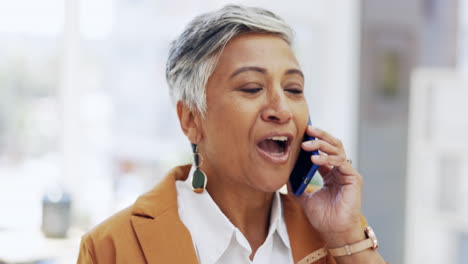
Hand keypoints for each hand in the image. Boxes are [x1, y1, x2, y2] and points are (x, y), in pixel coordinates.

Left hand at [288, 126, 363, 244]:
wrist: (333, 232)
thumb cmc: (322, 217)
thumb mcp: (303, 197)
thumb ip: (296, 185)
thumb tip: (283, 174)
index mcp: (330, 173)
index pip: (324, 151)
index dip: (314, 141)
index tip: (301, 134)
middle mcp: (340, 170)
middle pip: (333, 145)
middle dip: (320, 136)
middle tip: (308, 130)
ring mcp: (348, 173)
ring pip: (337, 150)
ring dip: (321, 145)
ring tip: (307, 145)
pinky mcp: (354, 179)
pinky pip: (341, 162)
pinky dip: (328, 159)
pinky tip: (314, 159)